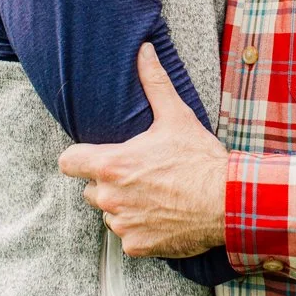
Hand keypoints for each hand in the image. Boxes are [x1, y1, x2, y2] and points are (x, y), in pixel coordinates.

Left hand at [59, 43, 228, 257]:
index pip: (68, 162)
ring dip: (125, 207)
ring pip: (110, 214)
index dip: (79, 158)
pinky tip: (164, 217)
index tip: (93, 157)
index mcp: (111, 165)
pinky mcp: (137, 246)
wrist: (228, 201)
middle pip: (90, 189)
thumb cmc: (200, 159)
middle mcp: (109, 197)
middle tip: (140, 175)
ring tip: (155, 196)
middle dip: (109, 183)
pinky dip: (142, 229)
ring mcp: (122, 224)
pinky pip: (128, 237)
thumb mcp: (176, 116)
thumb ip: (154, 82)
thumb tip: (144, 50)